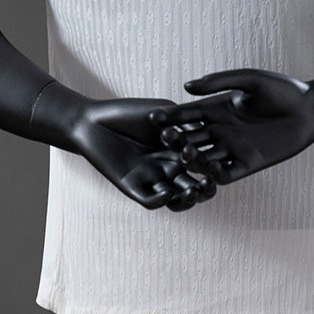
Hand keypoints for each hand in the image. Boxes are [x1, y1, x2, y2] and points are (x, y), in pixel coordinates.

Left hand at [53, 91, 217, 211]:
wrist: (93, 120)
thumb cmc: (129, 113)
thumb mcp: (164, 113)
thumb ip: (186, 123)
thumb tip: (211, 131)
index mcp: (178, 152)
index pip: (201, 166)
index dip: (212, 168)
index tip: (219, 164)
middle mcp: (168, 169)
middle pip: (193, 186)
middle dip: (204, 189)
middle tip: (209, 184)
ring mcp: (151, 180)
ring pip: (175, 199)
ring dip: (186, 200)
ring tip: (192, 193)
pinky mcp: (132, 188)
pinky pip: (150, 200)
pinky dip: (160, 200)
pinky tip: (166, 193)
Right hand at [149, 69, 313, 183]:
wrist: (312, 110)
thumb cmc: (283, 90)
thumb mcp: (250, 80)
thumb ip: (219, 83)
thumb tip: (187, 87)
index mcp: (218, 109)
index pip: (187, 114)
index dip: (170, 117)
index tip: (153, 117)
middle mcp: (222, 130)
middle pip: (191, 137)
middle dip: (176, 138)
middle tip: (163, 139)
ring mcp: (234, 148)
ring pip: (204, 158)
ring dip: (192, 158)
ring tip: (184, 154)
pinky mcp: (248, 164)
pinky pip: (224, 173)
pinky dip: (213, 175)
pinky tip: (205, 173)